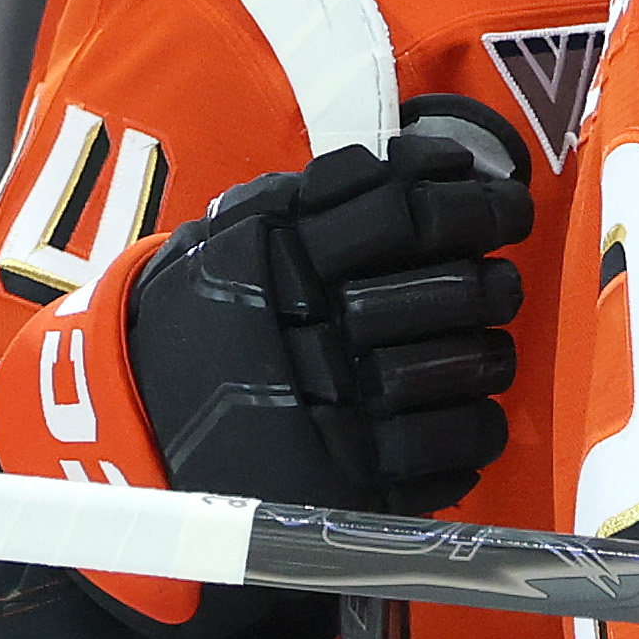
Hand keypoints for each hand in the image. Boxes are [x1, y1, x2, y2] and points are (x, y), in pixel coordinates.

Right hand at [123, 135, 529, 514]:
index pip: (411, 211)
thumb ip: (325, 193)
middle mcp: (321, 326)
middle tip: (494, 283)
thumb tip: (427, 163)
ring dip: (490, 351)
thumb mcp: (243, 229)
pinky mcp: (362, 474)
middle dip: (490, 284)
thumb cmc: (211, 311)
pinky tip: (463, 408)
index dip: (474, 204)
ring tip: (481, 347)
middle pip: (458, 288)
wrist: (136, 417)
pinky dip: (478, 421)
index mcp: (292, 254)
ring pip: (471, 364)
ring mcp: (345, 407)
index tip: (502, 205)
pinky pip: (462, 440)